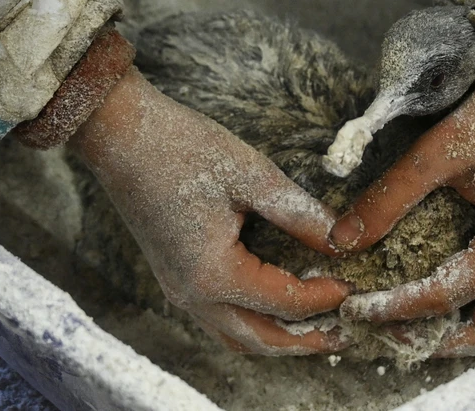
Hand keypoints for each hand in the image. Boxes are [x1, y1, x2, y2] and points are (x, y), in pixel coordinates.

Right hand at [71, 68, 351, 354]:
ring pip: (235, 336)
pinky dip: (251, 323)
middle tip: (344, 334)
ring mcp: (177, 288)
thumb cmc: (182, 148)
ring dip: (276, 339)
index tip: (354, 283)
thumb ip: (301, 215)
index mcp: (213, 274)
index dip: (325, 296)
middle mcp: (192, 294)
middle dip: (304, 341)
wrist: (120, 133)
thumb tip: (342, 240)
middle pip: (260, 339)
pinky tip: (271, 305)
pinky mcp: (172, 276)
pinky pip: (216, 319)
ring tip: (313, 330)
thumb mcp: (252, 176)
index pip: (285, 302)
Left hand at [332, 70, 474, 356]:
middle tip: (385, 333)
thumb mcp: (436, 153)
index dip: (394, 307)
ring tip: (421, 332)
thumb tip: (341, 239)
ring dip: (472, 339)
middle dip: (436, 342)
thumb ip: (388, 198)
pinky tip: (472, 316)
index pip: (445, 296)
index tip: (355, 309)